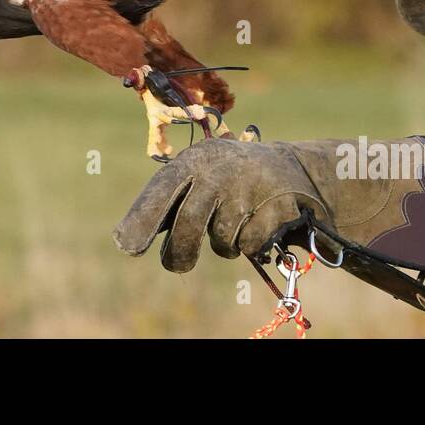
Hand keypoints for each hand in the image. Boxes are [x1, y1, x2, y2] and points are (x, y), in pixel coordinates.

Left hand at [113, 134, 424, 278]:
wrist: (299, 169)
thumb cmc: (235, 181)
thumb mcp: (203, 181)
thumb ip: (171, 203)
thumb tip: (126, 239)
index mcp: (195, 161)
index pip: (162, 191)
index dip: (143, 219)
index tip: (126, 246)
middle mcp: (220, 167)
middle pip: (189, 224)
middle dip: (180, 253)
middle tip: (177, 264)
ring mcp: (251, 183)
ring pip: (221, 239)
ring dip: (225, 243)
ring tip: (235, 223)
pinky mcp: (280, 200)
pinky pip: (251, 243)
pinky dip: (251, 244)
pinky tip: (259, 225)